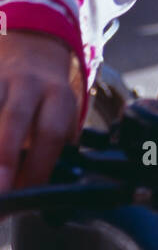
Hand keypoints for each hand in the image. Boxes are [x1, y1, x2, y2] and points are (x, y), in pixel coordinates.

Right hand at [0, 31, 82, 191]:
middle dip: (4, 155)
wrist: (33, 52)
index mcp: (58, 97)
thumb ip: (52, 154)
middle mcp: (29, 84)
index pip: (51, 132)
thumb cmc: (46, 105)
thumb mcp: (61, 120)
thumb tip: (34, 196)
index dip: (39, 165)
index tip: (25, 197)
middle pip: (16, 117)